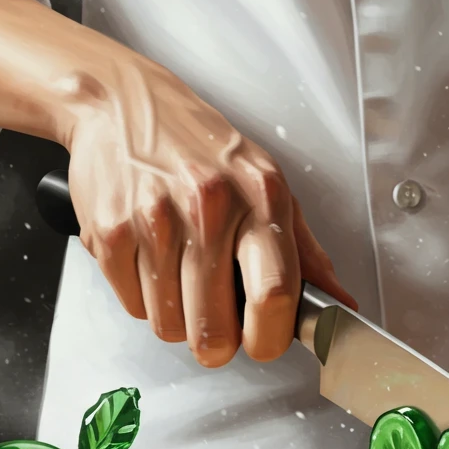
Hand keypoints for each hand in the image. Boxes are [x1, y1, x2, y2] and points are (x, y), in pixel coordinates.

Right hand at [67, 57, 355, 367]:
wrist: (126, 105)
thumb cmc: (203, 148)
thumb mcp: (268, 185)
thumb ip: (306, 253)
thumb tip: (339, 306)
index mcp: (261, 198)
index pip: (274, 295)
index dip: (269, 339)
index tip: (263, 343)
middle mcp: (210, 206)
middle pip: (214, 328)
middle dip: (217, 343)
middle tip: (217, 322)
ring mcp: (156, 219)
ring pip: (168, 325)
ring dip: (177, 317)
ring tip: (181, 274)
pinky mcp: (109, 231)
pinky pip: (132, 306)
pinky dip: (142, 297)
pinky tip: (151, 259)